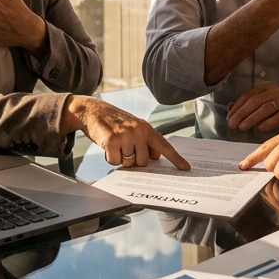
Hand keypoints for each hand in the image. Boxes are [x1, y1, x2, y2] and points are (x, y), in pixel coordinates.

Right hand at [64, 96, 190, 169]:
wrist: (93, 110)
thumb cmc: (114, 122)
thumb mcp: (134, 127)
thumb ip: (146, 141)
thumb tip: (155, 157)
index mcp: (146, 128)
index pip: (164, 145)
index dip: (175, 158)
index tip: (185, 168)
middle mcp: (138, 131)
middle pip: (143, 162)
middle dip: (133, 160)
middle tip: (124, 149)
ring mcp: (125, 135)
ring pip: (128, 163)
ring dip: (120, 158)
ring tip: (115, 145)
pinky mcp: (112, 141)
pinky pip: (115, 161)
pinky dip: (109, 157)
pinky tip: (107, 146)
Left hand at [226, 82, 278, 131]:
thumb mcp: (264, 102)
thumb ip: (247, 104)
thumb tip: (229, 107)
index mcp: (265, 88)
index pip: (247, 96)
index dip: (237, 107)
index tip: (229, 118)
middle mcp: (275, 91)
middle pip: (255, 101)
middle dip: (241, 113)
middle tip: (232, 124)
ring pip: (266, 108)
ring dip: (252, 118)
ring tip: (243, 127)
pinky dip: (270, 121)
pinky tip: (261, 128)